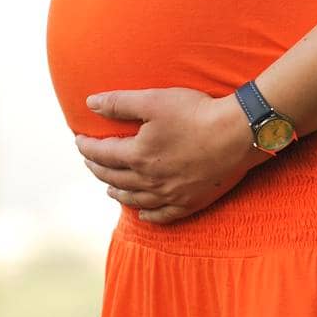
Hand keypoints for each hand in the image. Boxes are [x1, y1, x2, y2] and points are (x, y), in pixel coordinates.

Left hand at [75, 87, 268, 224]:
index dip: (87, 147)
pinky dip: (148, 215)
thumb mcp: (154, 100)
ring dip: (118, 192)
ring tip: (108, 187)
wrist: (238, 134)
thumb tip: (89, 103)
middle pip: (115, 177)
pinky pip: (162, 215)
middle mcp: (150, 180)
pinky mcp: (190, 202)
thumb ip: (119, 103)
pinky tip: (142, 213)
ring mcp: (170, 194)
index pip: (102, 154)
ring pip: (135, 198)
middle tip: (89, 161)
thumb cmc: (195, 113)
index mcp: (138, 156)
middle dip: (98, 168)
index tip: (78, 140)